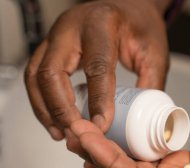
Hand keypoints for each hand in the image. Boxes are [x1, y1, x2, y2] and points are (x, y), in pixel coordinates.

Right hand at [25, 0, 170, 139]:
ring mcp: (56, 36)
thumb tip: (142, 119)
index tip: (102, 126)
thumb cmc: (139, 25)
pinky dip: (42, 102)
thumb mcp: (154, 53)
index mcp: (102, 23)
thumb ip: (150, 85)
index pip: (96, 66)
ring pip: (35, 76)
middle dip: (62, 109)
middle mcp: (72, 27)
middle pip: (53, 72)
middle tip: (76, 133)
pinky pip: (34, 77)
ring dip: (46, 110)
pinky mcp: (50, 47)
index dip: (98, 100)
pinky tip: (56, 121)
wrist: (127, 8)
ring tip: (62, 134)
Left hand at [69, 119, 189, 167]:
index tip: (89, 141)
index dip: (109, 163)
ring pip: (137, 165)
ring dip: (114, 148)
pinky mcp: (184, 163)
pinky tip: (121, 133)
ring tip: (90, 130)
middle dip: (102, 154)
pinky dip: (135, 143)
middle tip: (79, 132)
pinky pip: (153, 154)